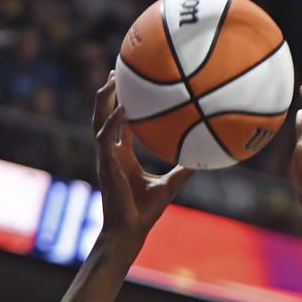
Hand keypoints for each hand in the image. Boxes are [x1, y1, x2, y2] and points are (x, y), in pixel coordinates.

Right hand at [93, 74, 190, 240]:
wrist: (131, 229)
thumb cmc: (146, 211)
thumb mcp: (170, 184)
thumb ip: (183, 169)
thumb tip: (203, 158)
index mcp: (123, 155)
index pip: (121, 124)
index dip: (123, 104)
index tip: (130, 85)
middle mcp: (112, 152)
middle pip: (105, 115)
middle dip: (109, 93)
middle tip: (117, 72)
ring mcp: (106, 157)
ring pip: (99, 120)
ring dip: (104, 100)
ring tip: (113, 81)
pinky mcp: (105, 164)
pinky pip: (105, 138)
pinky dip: (113, 122)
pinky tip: (124, 109)